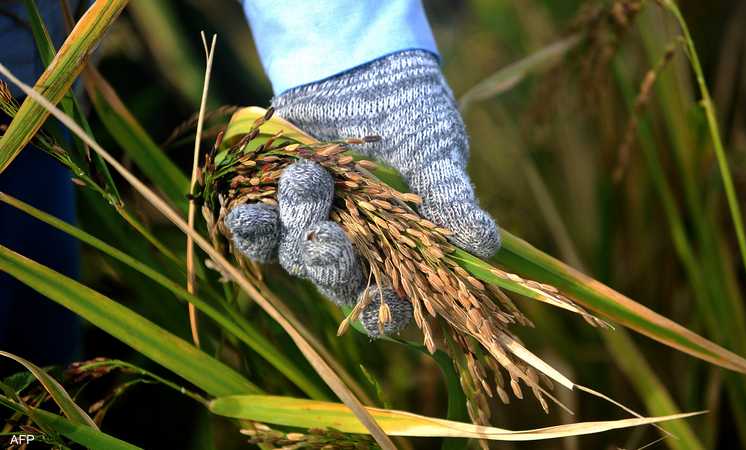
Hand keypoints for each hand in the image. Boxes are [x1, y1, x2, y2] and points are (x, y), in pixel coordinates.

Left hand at [225, 50, 498, 336]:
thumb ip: (452, 198)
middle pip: (335, 280)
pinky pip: (259, 229)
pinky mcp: (278, 202)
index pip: (390, 301)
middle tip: (328, 234)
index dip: (385, 310)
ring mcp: (313, 225)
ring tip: (305, 179)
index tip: (382, 302)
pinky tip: (245, 213)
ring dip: (292, 228)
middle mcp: (352, 245)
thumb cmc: (413, 114)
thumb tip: (487, 244)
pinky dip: (251, 226)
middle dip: (329, 262)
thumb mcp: (437, 152)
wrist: (364, 66)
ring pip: (294, 255)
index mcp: (396, 247)